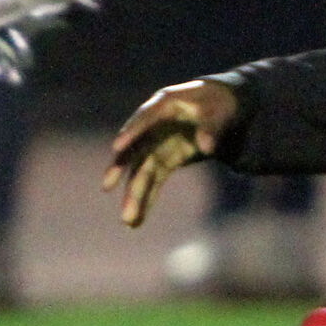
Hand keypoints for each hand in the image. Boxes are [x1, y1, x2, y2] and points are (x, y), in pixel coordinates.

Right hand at [102, 80, 240, 228]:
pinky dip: (148, 199)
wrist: (218, 106)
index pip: (145, 118)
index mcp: (165, 104)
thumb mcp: (219, 111)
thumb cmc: (216, 103)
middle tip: (106, 186)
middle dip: (122, 169)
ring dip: (134, 194)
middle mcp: (154, 126)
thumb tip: (206, 147)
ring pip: (141, 170)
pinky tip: (138, 222)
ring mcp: (157, 144)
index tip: (117, 147)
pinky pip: (154, 181)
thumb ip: (211, 127)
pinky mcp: (165, 159)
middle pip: (136, 148)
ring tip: (127, 221)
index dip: (131, 132)